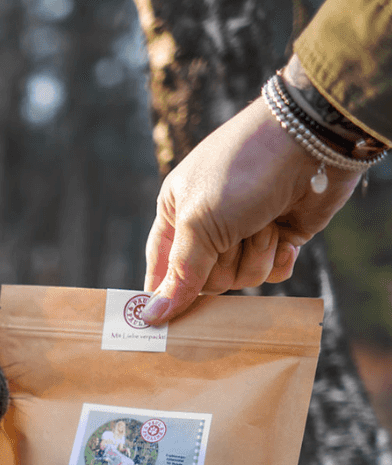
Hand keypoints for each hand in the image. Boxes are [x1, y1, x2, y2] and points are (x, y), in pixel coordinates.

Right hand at [142, 95, 361, 322]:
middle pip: (206, 281)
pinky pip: (272, 273)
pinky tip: (285, 235)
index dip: (165, 292)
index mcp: (177, 214)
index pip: (161, 268)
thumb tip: (152, 317)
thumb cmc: (242, 171)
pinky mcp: (280, 237)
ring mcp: (245, 233)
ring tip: (265, 224)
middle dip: (224, 264)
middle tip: (233, 238)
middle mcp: (208, 226)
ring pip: (242, 279)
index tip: (165, 323)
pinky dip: (279, 258)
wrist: (312, 140)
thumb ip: (180, 275)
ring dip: (256, 255)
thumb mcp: (200, 223)